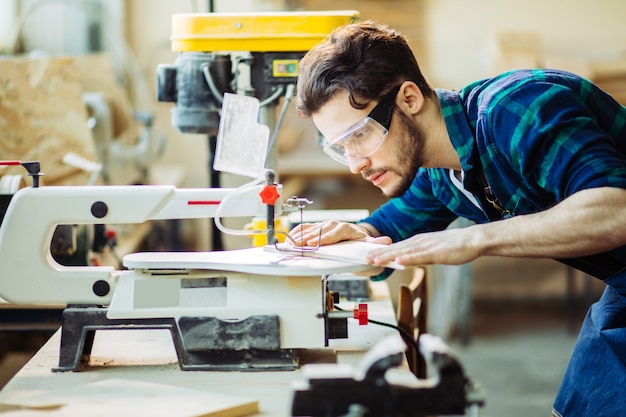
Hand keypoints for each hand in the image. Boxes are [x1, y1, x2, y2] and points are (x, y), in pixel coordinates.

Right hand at [288, 220, 391, 246]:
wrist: (360, 241)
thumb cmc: (364, 246)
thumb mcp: (372, 247)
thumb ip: (377, 245)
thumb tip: (386, 240)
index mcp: (349, 229)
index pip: (335, 233)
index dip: (324, 238)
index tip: (314, 244)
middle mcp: (336, 225)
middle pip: (320, 230)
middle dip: (308, 238)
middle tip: (297, 245)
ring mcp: (326, 225)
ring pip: (312, 229)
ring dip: (300, 236)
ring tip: (290, 243)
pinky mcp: (319, 227)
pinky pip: (307, 228)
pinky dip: (298, 232)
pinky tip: (290, 238)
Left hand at [366, 226, 481, 266]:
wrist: (473, 240)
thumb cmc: (455, 246)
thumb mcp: (432, 249)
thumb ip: (419, 254)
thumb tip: (407, 259)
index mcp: (418, 241)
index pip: (396, 246)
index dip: (382, 251)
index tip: (368, 255)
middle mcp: (420, 241)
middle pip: (397, 248)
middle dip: (380, 254)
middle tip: (365, 259)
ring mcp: (428, 246)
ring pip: (405, 252)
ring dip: (389, 256)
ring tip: (375, 260)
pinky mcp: (437, 253)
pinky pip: (421, 256)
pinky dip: (409, 258)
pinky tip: (399, 261)